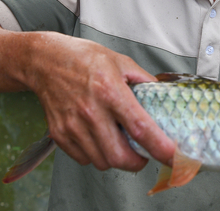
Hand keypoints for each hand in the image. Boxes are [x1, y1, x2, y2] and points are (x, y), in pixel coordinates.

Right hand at [26, 33, 175, 171]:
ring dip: (116, 158)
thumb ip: (144, 81)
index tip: (175, 157)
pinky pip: (84, 159)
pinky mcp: (59, 134)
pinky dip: (96, 155)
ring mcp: (72, 125)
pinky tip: (98, 137)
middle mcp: (91, 111)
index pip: (140, 128)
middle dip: (137, 162)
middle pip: (120, 156)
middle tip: (142, 152)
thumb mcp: (120, 61)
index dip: (161, 148)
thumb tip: (163, 96)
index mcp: (110, 91)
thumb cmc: (83, 58)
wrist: (45, 61)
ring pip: (102, 162)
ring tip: (117, 140)